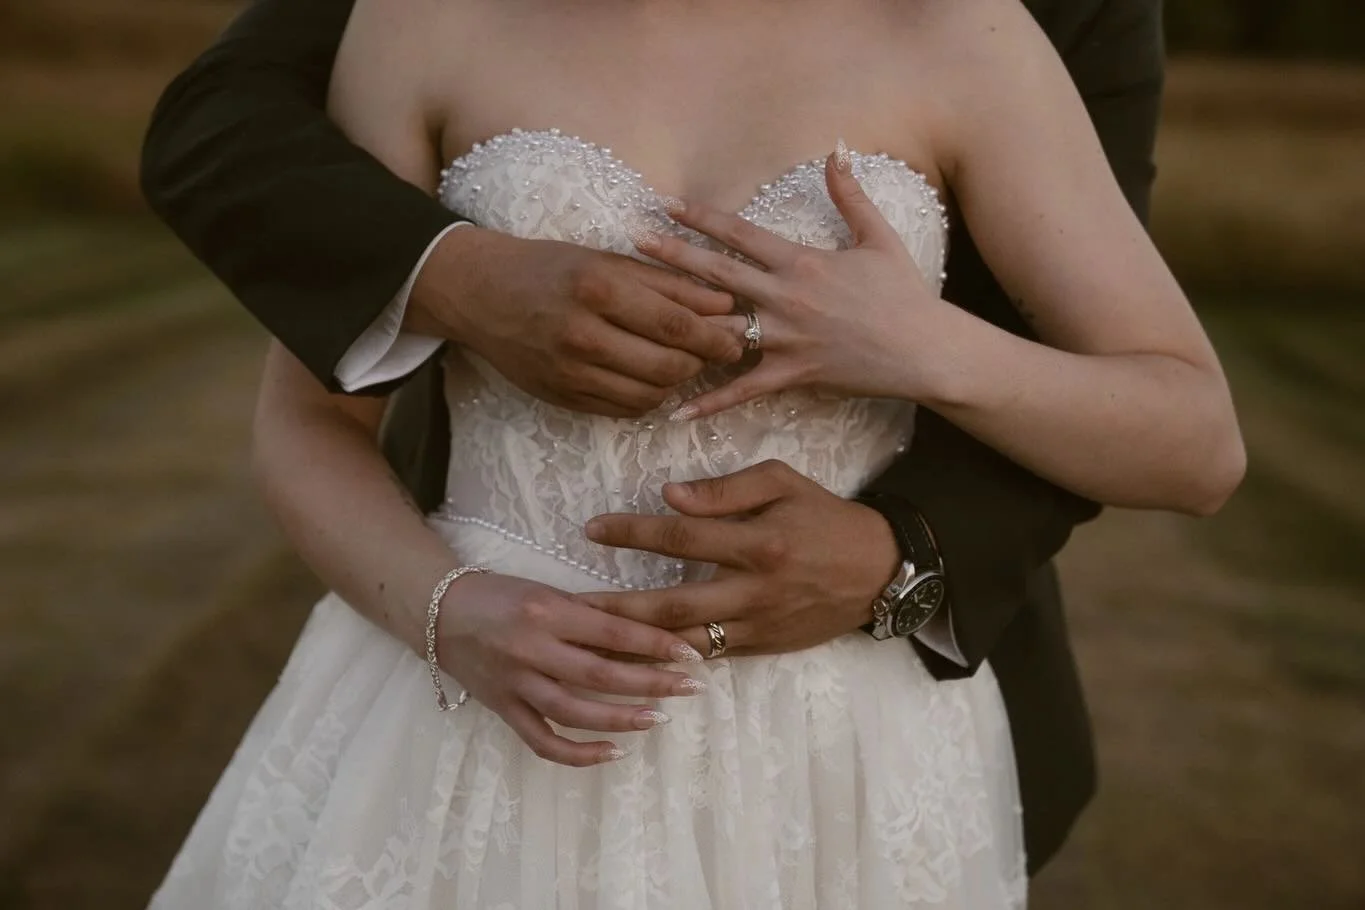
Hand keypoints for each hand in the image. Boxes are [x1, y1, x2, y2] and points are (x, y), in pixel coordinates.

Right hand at [409, 227, 742, 417]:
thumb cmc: (550, 268)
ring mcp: (570, 372)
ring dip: (676, 383)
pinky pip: (623, 409)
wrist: (480, 294)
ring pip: (650, 395)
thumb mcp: (608, 260)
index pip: (676, 325)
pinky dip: (646, 397)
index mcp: (598, 289)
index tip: (737, 336)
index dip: (715, 337)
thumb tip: (724, 305)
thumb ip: (667, 284)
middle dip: (702, 363)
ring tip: (682, 361)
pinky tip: (648, 376)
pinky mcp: (562, 397)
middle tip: (714, 352)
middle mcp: (583, 334)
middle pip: (669, 367)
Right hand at [435, 571, 707, 766]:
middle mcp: (531, 649)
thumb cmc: (502, 596)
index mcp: (547, 612)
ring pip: (575, 712)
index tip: (691, 653)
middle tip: (690, 688)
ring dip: (621, 719)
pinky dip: (579, 753)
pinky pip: (543, 741)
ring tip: (659, 719)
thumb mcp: (548, 592)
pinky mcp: (504, 709)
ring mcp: (515, 684)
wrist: (440, 613)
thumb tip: (646, 632)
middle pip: (600, 675)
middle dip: (651, 683)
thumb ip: (590, 614)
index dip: (655, 645)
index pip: (612, 632)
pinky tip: (613, 752)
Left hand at [580, 460, 899, 656]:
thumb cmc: (826, 517)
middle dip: (618, 606)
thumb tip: (670, 497)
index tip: (591, 529)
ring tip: (591, 640)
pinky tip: (635, 660)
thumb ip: (726, 490)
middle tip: (572, 604)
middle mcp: (755, 590)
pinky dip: (671, 661)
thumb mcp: (784, 482)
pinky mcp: (764, 647)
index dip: (632, 533)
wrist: (881, 571)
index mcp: (758, 542)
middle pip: (673, 604)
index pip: (681, 536)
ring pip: (687, 643)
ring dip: (637, 645)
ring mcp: (760, 625)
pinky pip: (710, 657)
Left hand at [629, 146, 950, 420]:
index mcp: (802, 262)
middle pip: (718, 274)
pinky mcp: (793, 375)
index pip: (740, 233)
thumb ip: (850, 195)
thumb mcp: (878, 238)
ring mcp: (787, 339)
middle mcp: (787, 298)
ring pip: (721, 328)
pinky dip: (710, 402)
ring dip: (679, 322)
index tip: (665, 204)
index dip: (701, 217)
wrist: (926, 351)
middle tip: (632, 241)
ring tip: (637, 319)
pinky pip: (744, 390)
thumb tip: (836, 151)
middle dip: (672, 256)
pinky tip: (674, 410)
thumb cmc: (904, 295)